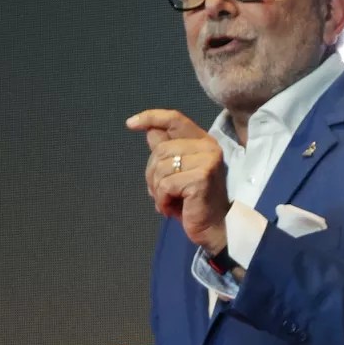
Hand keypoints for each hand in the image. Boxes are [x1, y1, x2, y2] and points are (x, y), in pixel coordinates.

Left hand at [128, 109, 228, 252]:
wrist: (213, 227)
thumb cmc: (194, 201)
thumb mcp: (177, 172)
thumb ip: (166, 150)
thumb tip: (150, 131)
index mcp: (203, 141)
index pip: (175, 119)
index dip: (151, 117)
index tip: (130, 124)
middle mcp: (208, 147)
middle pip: (160, 149)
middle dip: (152, 173)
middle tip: (161, 193)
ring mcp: (207, 160)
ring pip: (161, 167)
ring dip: (157, 189)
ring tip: (168, 201)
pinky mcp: (201, 177)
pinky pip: (166, 184)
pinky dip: (162, 200)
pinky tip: (171, 208)